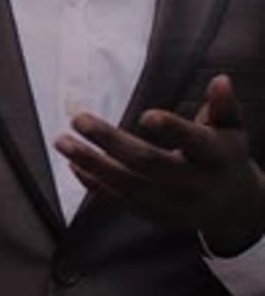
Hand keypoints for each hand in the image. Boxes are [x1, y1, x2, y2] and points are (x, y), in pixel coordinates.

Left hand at [55, 74, 264, 255]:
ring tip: (62, 141)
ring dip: (92, 163)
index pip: (195, 142)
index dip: (173, 130)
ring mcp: (171, 204)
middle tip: (79, 120)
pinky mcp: (154, 216)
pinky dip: (95, 185)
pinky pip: (120, 202)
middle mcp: (193, 183)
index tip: (146, 116)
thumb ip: (224, 105)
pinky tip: (74, 164)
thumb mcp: (234, 128)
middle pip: (149, 163)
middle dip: (111, 141)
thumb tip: (220, 79)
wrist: (233, 209)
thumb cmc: (226, 155)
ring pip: (127, 185)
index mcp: (216, 156)